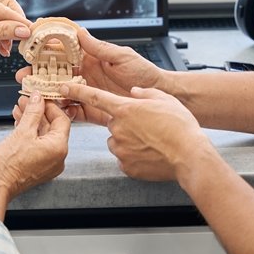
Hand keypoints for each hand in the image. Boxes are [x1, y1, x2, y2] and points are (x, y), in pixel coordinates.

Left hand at [0, 0, 31, 68]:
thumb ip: (2, 30)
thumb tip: (24, 30)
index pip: (5, 7)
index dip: (18, 20)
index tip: (30, 32)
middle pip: (6, 11)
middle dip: (13, 26)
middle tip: (22, 39)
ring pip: (1, 23)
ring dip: (7, 35)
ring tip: (9, 48)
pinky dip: (0, 40)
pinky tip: (2, 50)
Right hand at [0, 92, 70, 220]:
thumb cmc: (8, 164)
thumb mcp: (22, 131)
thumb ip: (33, 112)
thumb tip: (38, 98)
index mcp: (59, 148)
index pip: (61, 120)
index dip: (50, 106)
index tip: (39, 98)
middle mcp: (58, 157)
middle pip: (52, 127)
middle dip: (38, 112)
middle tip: (26, 101)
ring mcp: (49, 164)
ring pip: (43, 136)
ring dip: (31, 122)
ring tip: (19, 110)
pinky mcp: (39, 167)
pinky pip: (38, 145)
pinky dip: (30, 134)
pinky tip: (19, 123)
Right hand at [15, 28, 163, 123]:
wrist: (159, 96)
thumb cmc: (144, 73)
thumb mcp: (121, 56)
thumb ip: (99, 47)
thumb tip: (80, 33)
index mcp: (91, 59)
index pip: (63, 53)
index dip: (46, 52)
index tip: (30, 51)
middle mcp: (86, 75)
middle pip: (56, 75)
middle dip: (38, 76)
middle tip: (23, 77)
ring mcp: (88, 93)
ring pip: (61, 94)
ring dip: (47, 95)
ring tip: (33, 96)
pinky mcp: (94, 111)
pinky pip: (74, 112)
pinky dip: (63, 112)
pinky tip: (54, 111)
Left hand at [61, 82, 209, 181]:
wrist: (190, 156)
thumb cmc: (180, 126)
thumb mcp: (164, 99)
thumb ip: (145, 93)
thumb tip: (135, 92)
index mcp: (125, 109)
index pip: (94, 97)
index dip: (77, 91)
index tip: (63, 88)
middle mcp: (118, 129)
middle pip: (113, 124)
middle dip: (126, 125)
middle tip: (147, 128)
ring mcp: (120, 149)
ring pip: (118, 141)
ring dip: (129, 141)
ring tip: (151, 142)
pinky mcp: (125, 166)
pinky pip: (124, 159)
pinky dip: (134, 157)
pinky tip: (150, 154)